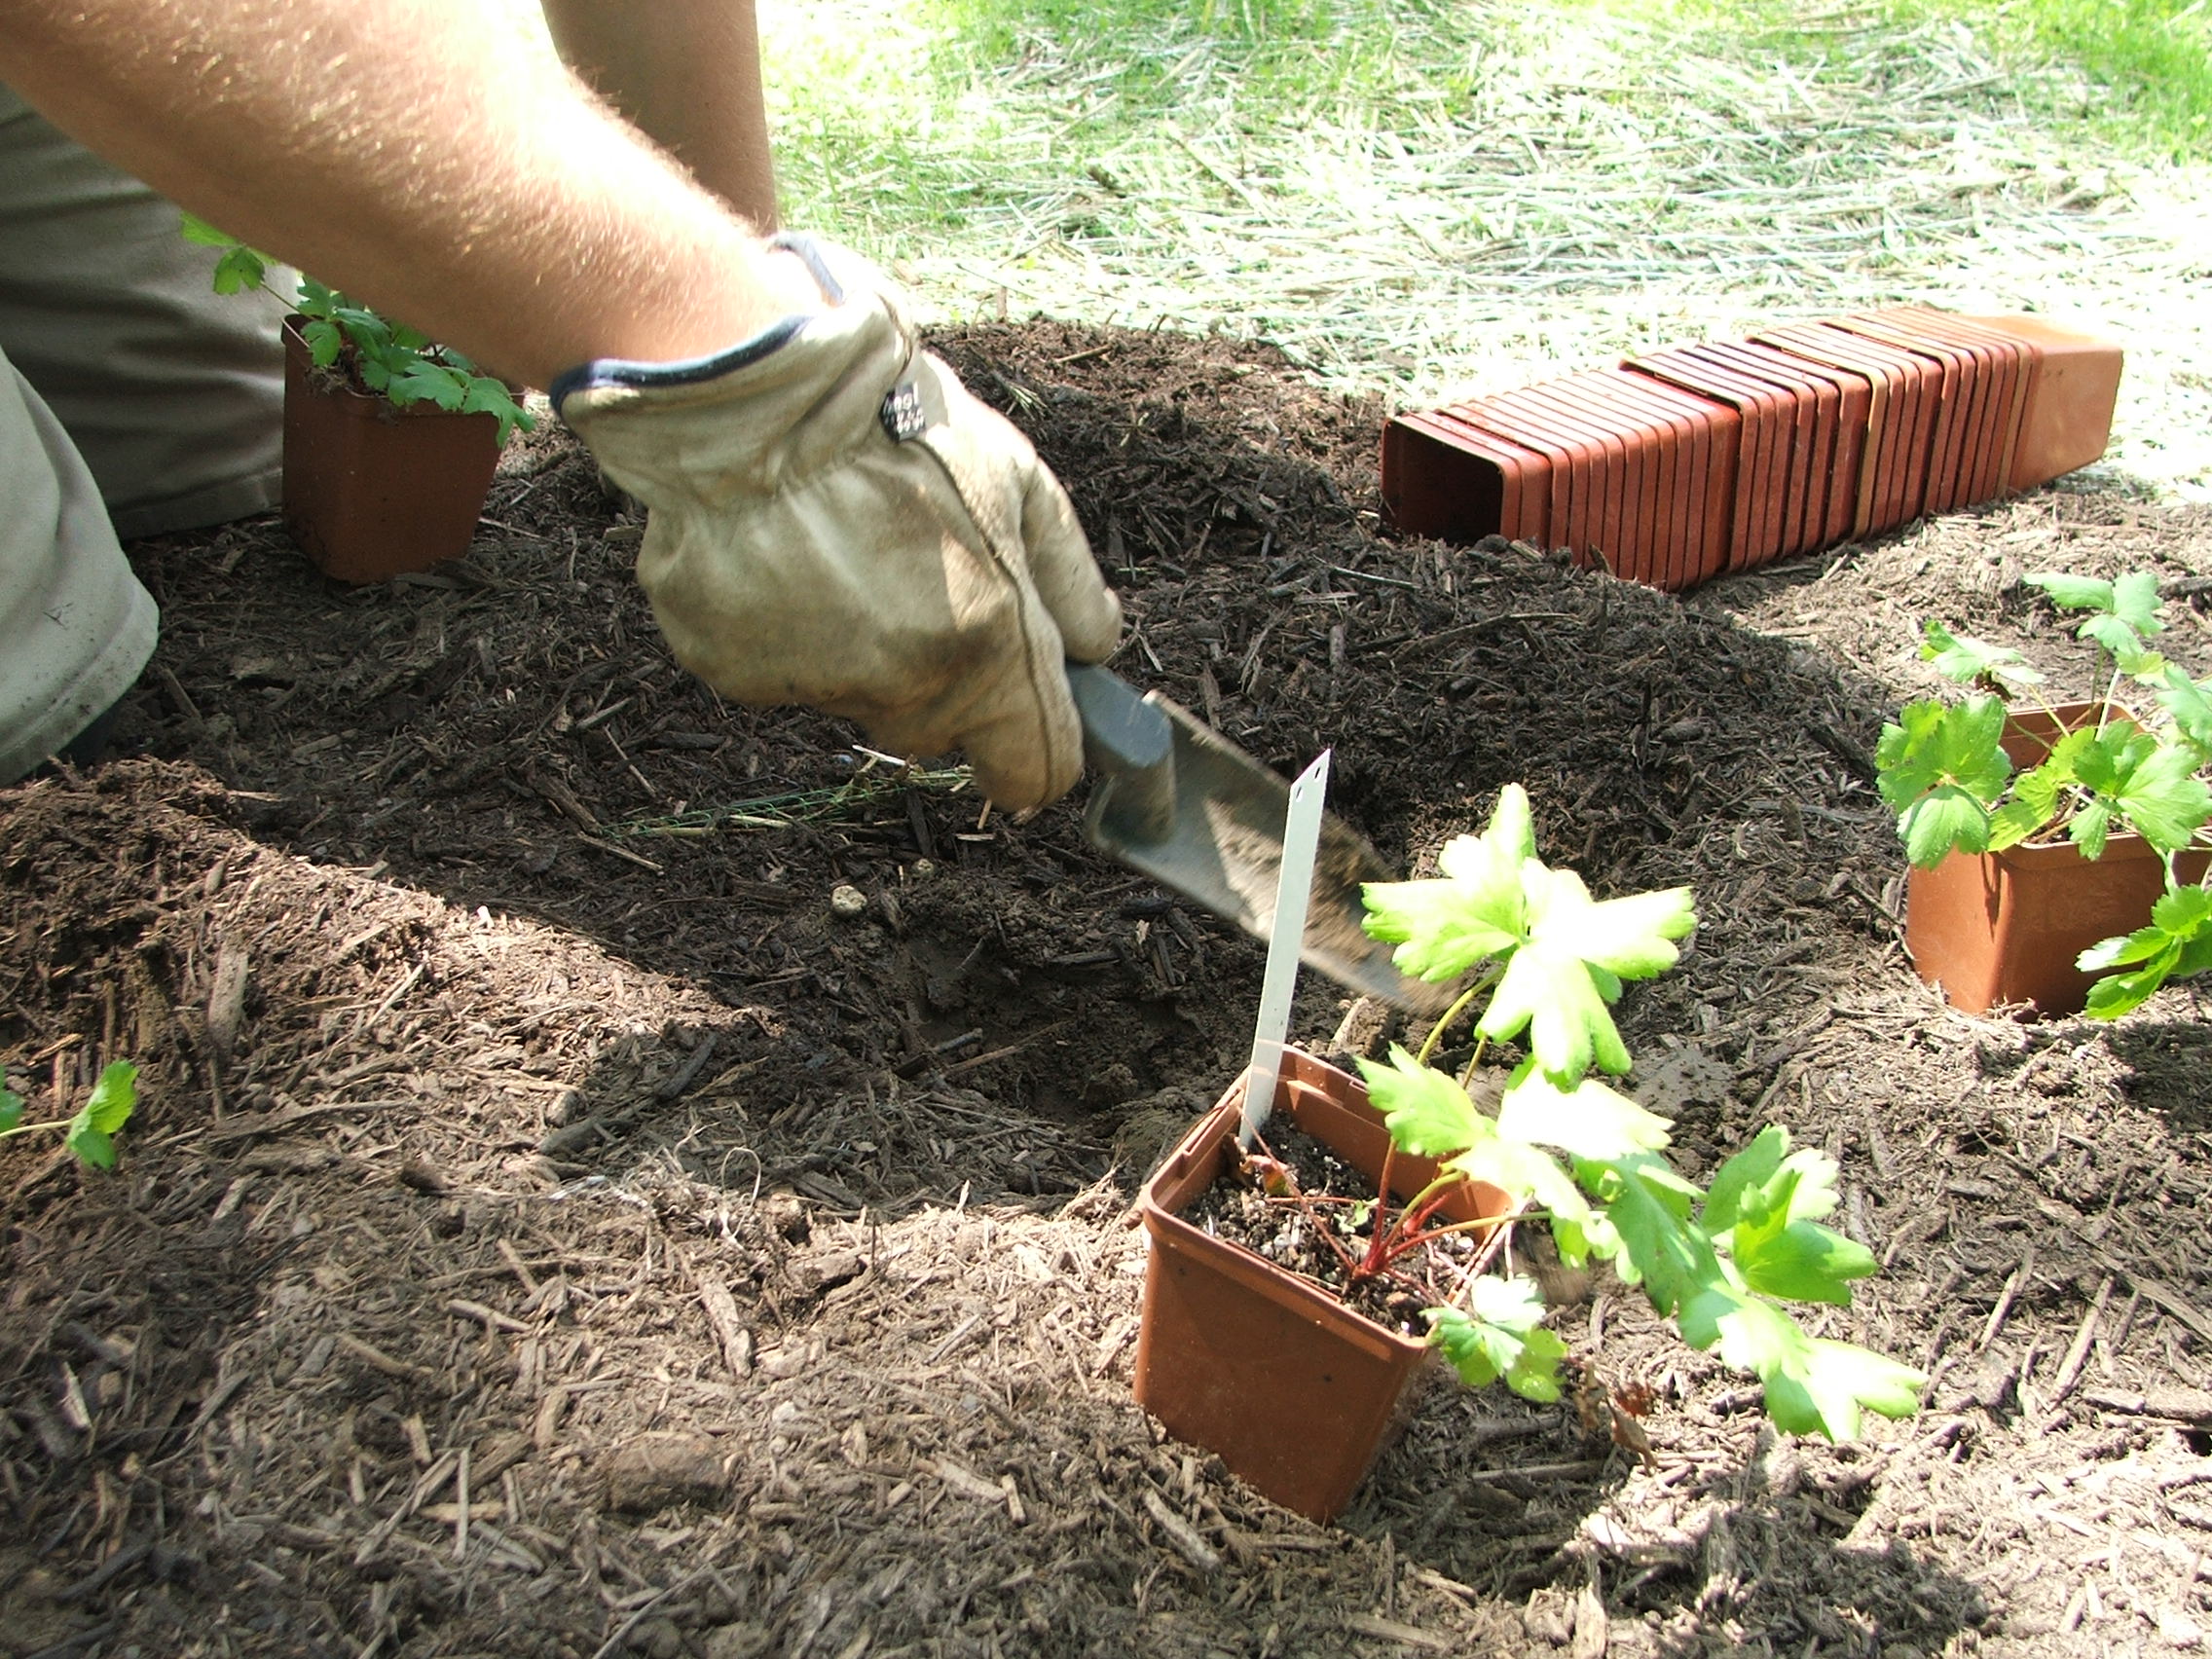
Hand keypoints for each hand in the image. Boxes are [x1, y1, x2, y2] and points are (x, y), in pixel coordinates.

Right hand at [555, 237, 1121, 810]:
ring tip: (842, 552)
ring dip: (864, 652)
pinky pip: (782, 675)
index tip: (1030, 722)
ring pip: (861, 701)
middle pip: (942, 733)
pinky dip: (787, 632)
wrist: (762, 396)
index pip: (1035, 772)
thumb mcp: (1020, 481)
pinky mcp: (737, 673)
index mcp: (991, 650)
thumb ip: (1071, 580)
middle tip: (920, 582)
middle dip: (945, 682)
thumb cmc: (901, 428)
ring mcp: (818, 686)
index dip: (1039, 749)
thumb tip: (1097, 648)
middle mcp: (908, 687)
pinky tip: (782, 556)